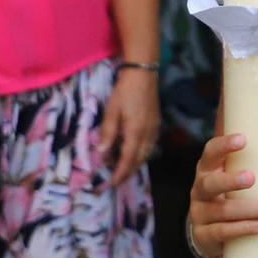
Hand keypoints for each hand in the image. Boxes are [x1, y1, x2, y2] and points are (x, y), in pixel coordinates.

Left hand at [98, 68, 162, 185]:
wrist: (143, 74)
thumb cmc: (124, 91)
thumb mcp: (112, 111)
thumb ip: (107, 133)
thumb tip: (101, 152)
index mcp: (135, 132)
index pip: (128, 159)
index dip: (120, 173)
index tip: (112, 183)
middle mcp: (148, 134)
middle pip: (139, 160)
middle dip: (128, 172)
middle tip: (116, 180)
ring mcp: (154, 129)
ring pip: (146, 154)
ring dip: (135, 163)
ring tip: (123, 169)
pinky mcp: (156, 124)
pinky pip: (150, 146)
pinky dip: (141, 154)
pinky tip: (133, 152)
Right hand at [186, 131, 257, 257]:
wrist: (210, 230)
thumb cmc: (232, 192)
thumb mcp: (245, 173)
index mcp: (209, 167)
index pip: (211, 151)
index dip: (224, 144)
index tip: (243, 139)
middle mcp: (199, 188)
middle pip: (211, 183)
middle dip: (231, 180)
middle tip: (252, 178)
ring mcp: (200, 213)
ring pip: (224, 211)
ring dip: (253, 210)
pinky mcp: (204, 235)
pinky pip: (223, 232)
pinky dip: (244, 229)